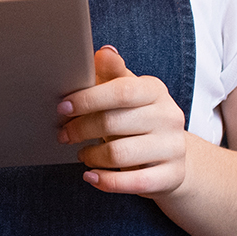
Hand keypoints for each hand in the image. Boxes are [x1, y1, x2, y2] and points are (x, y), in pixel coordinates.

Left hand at [58, 45, 189, 195]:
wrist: (171, 155)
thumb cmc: (138, 119)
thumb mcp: (126, 93)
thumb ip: (112, 74)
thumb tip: (103, 52)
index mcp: (155, 90)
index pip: (121, 91)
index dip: (88, 99)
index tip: (63, 107)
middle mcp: (169, 116)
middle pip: (113, 123)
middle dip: (80, 129)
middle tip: (64, 134)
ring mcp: (173, 148)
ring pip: (119, 155)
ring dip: (91, 156)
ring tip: (82, 153)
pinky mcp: (172, 176)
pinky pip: (134, 183)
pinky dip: (106, 182)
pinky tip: (91, 176)